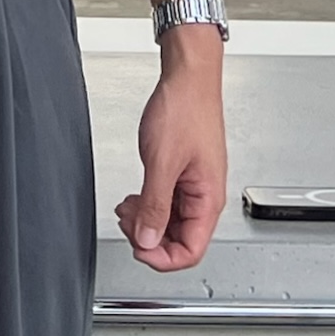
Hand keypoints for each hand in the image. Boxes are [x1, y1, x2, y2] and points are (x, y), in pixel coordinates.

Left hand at [114, 36, 227, 270]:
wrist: (188, 77)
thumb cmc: (185, 108)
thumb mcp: (162, 161)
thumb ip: (154, 205)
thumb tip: (147, 239)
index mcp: (208, 199)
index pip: (190, 252)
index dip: (161, 258)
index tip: (136, 246)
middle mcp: (205, 196)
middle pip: (180, 241)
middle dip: (149, 238)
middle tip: (127, 221)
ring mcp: (194, 186)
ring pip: (171, 223)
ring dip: (146, 221)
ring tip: (127, 208)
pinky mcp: (183, 174)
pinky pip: (167, 203)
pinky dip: (148, 205)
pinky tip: (134, 198)